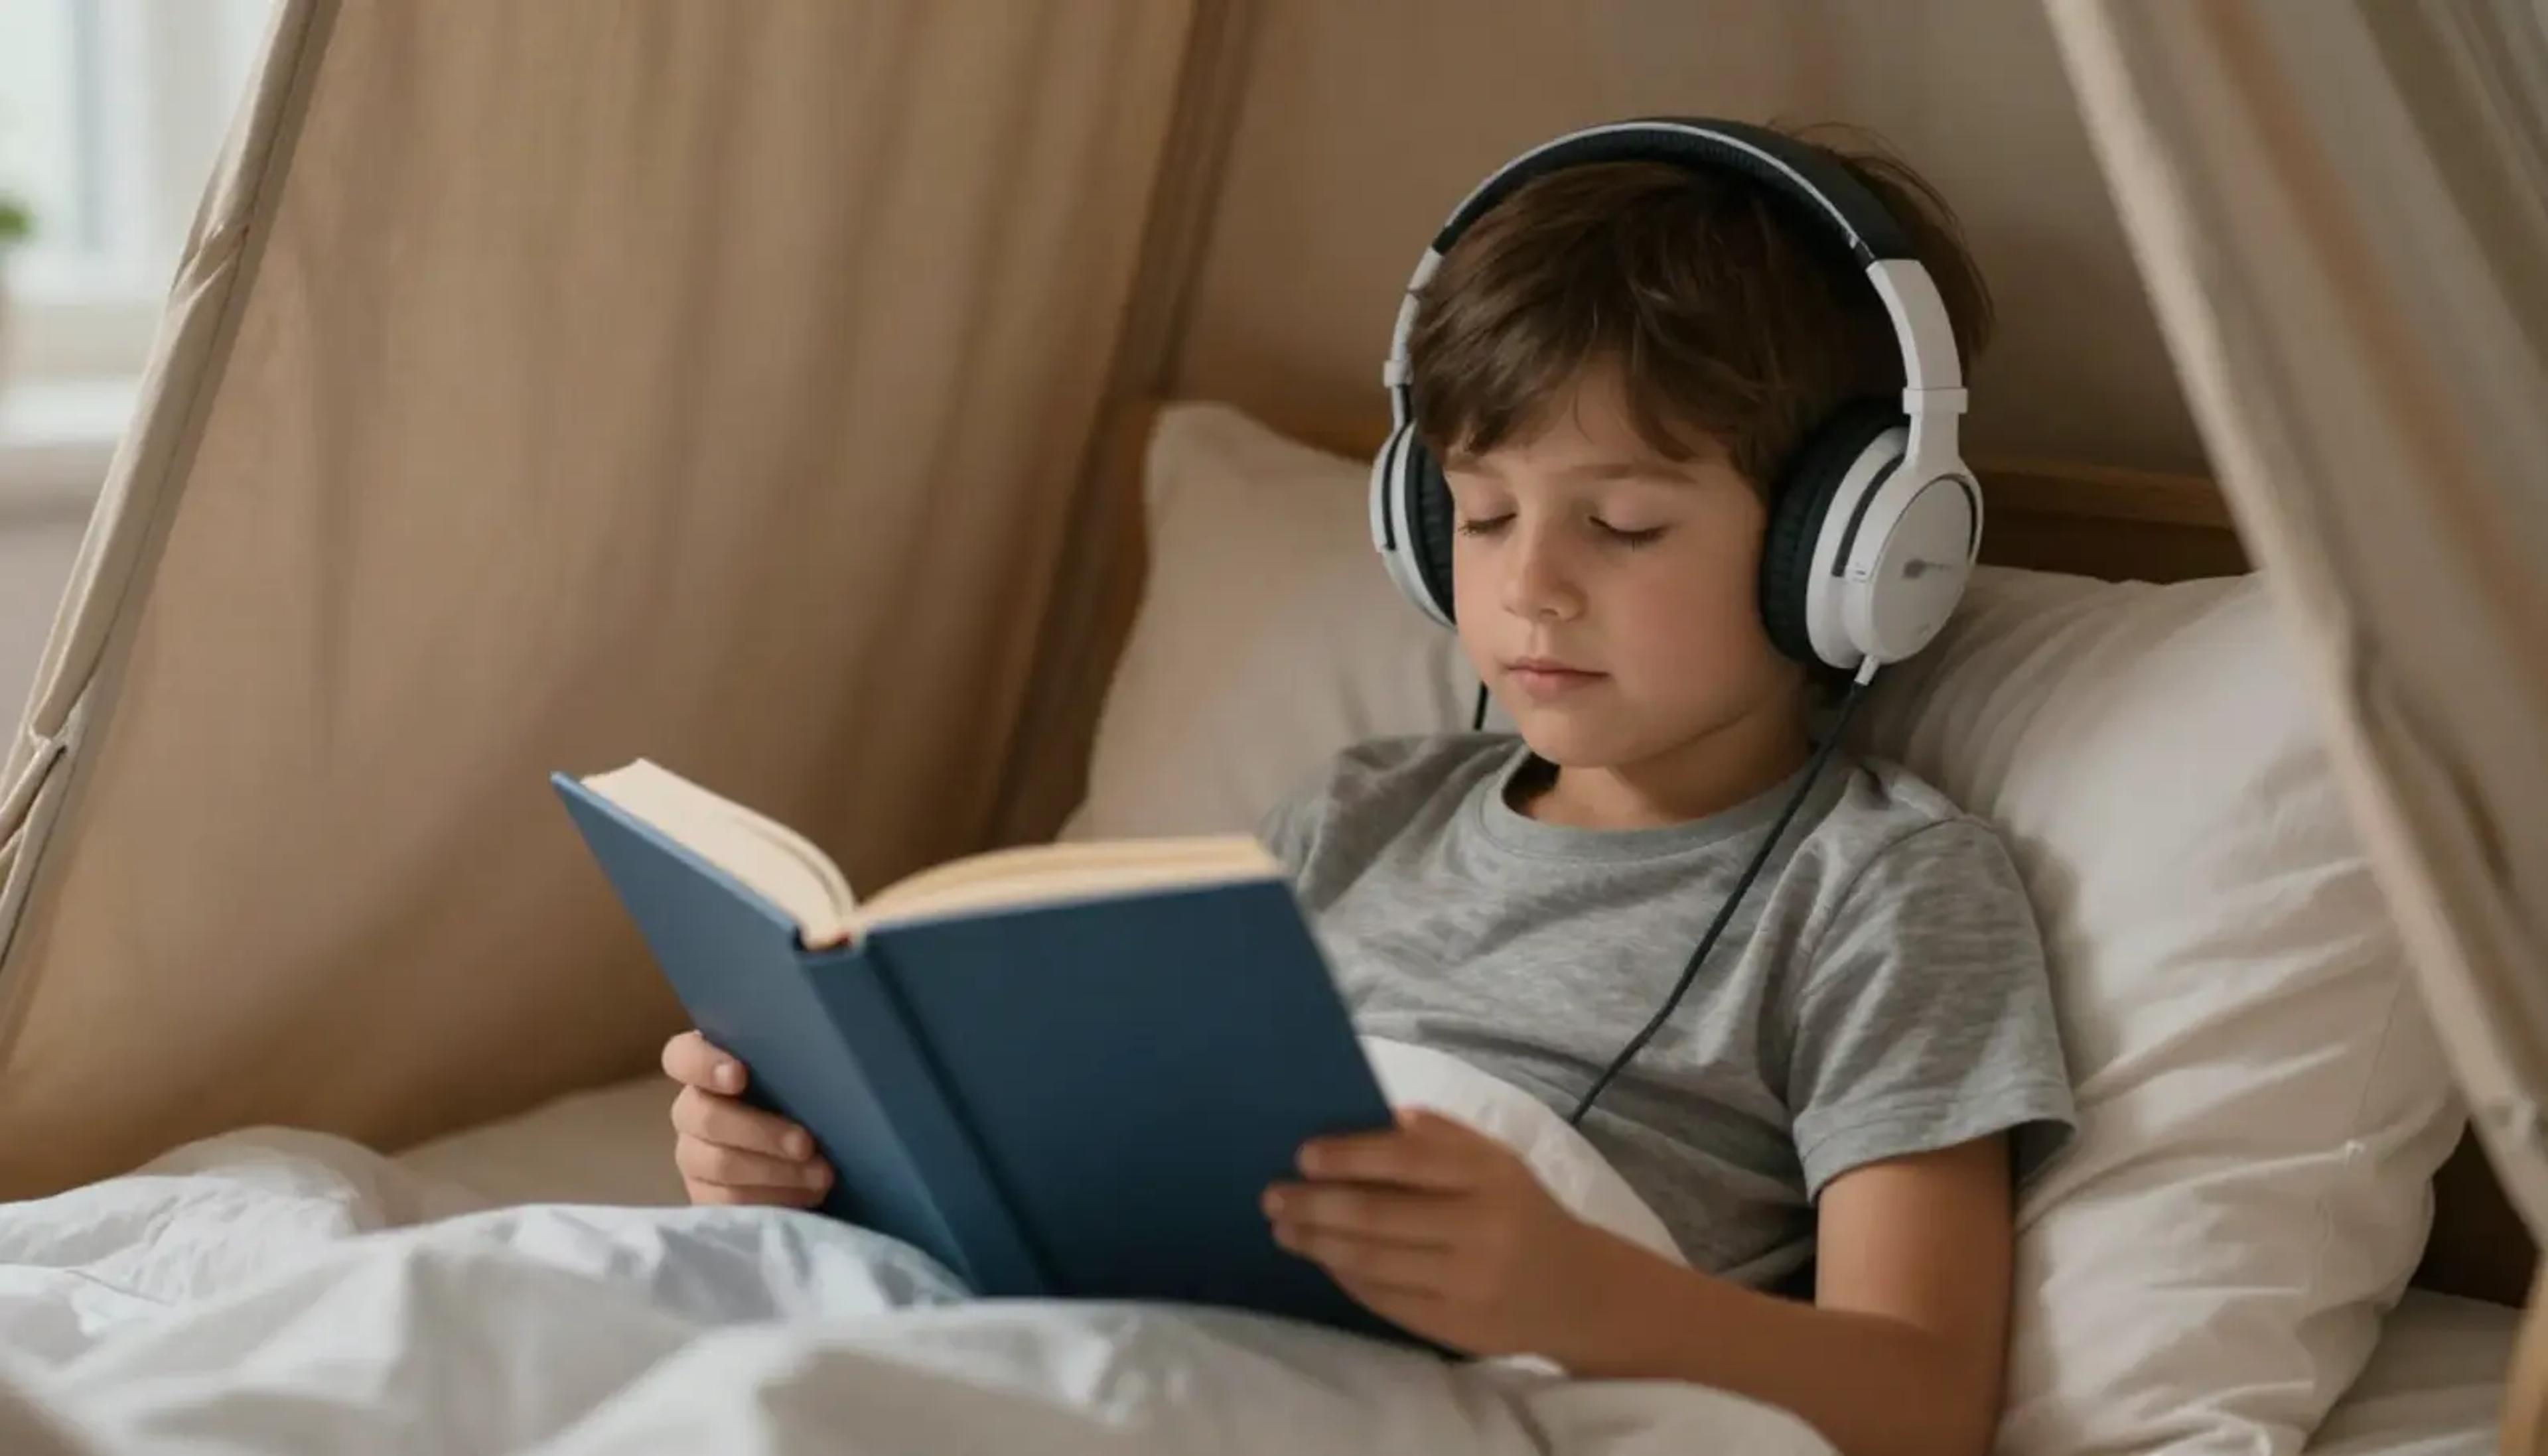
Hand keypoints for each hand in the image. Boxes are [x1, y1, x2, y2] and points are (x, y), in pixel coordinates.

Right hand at [661, 1030, 834, 1206]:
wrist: (813, 1153)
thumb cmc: (806, 1096)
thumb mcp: (801, 1073)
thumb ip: (791, 1058)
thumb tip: (821, 1051)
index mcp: (709, 1067)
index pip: (682, 1055)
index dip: (703, 1063)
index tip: (738, 1075)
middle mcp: (693, 1109)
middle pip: (703, 1117)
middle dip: (760, 1132)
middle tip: (806, 1144)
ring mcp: (695, 1155)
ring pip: (718, 1164)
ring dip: (774, 1171)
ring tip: (820, 1175)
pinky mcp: (706, 1196)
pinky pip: (728, 1203)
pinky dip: (772, 1199)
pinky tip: (805, 1195)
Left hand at [1264, 1109, 1613, 1358]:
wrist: (1578, 1291)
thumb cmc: (1522, 1211)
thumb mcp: (1498, 1161)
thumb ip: (1443, 1136)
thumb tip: (1377, 1118)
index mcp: (1489, 1175)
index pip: (1408, 1160)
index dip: (1350, 1156)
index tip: (1303, 1154)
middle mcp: (1479, 1228)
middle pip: (1379, 1216)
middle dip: (1316, 1204)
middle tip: (1272, 1195)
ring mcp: (1466, 1283)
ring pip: (1374, 1262)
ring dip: (1319, 1243)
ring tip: (1284, 1228)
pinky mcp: (1454, 1326)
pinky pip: (1385, 1299)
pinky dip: (1346, 1277)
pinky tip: (1323, 1259)